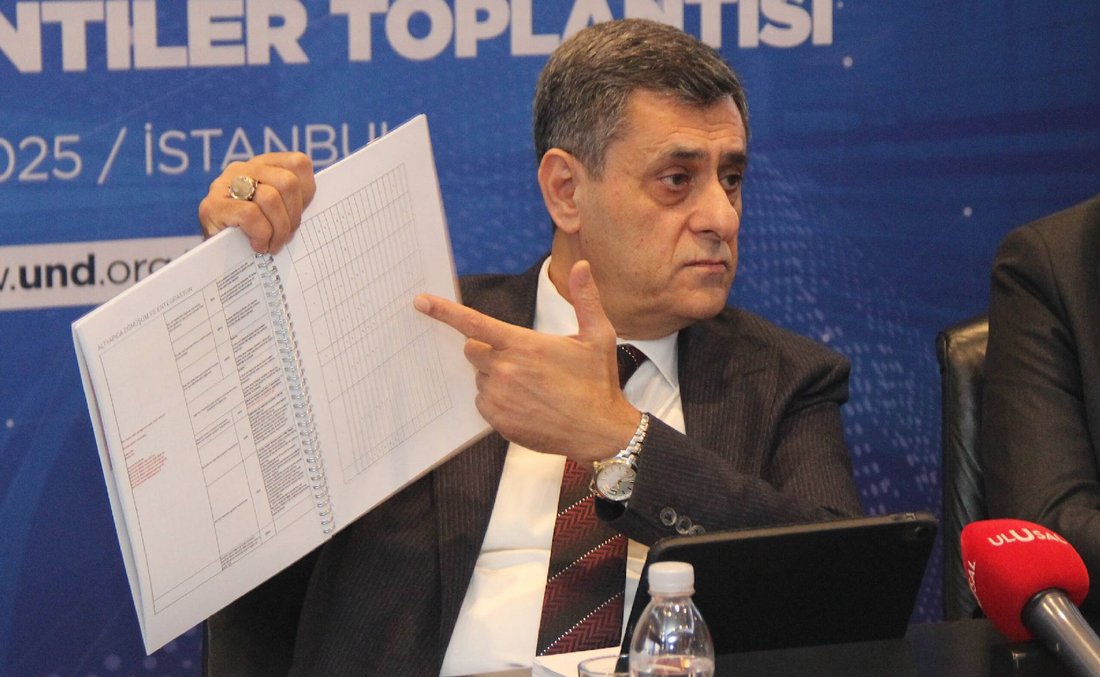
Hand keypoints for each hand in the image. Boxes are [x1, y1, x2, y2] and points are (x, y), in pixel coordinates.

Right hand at [198, 152, 316, 253]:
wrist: (213, 256)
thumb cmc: (252, 234)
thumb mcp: (276, 214)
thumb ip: (292, 203)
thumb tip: (320, 211)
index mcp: (263, 165)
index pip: (299, 164)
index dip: (306, 194)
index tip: (298, 216)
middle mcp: (243, 168)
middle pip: (288, 182)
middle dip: (293, 216)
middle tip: (286, 237)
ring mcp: (225, 185)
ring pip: (270, 197)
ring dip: (278, 229)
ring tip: (272, 244)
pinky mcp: (213, 206)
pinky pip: (251, 215)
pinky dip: (261, 235)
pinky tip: (258, 245)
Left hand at [414, 260, 641, 461]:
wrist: (599, 432)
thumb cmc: (598, 382)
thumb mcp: (598, 336)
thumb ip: (586, 298)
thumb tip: (582, 265)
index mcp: (523, 345)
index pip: (474, 324)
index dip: (444, 311)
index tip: (421, 302)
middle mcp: (505, 370)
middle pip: (473, 350)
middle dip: (490, 350)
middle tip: (523, 360)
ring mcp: (499, 398)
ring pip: (480, 378)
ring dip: (496, 377)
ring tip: (531, 386)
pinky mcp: (498, 420)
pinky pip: (483, 403)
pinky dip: (497, 401)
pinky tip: (525, 404)